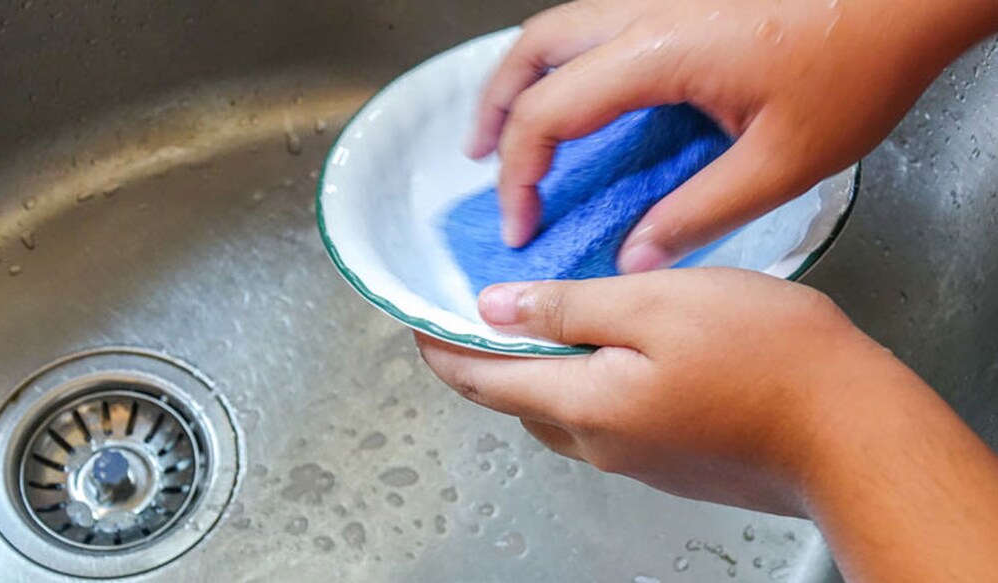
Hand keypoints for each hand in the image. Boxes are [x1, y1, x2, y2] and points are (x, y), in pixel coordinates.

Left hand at [416, 270, 997, 580]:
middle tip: (477, 312)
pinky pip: (604, 419)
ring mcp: (638, 458)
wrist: (852, 430)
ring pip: (561, 411)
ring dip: (538, 371)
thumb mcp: (653, 303)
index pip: (482, 381)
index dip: (442, 348)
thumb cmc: (763, 356)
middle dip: (488, 360)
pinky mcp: (672, 459)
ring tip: (539, 321)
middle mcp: (600, 444)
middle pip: (517, 401)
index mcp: (583, 405)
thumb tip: (493, 311)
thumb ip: (566, 309)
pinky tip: (610, 348)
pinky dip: (585, 383)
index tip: (417, 319)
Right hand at [471, 0, 997, 270]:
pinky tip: (581, 95)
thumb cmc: (858, 64)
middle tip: (480, 160)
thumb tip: (635, 259)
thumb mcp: (781, 160)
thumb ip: (699, 213)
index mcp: (659, 53)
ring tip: (511, 126)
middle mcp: (646, 12)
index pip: (549, 112)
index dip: (519, 174)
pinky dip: (564, 61)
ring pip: (559, 26)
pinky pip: (596, 22)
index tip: (520, 225)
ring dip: (524, 76)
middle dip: (495, 108)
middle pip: (532, 50)